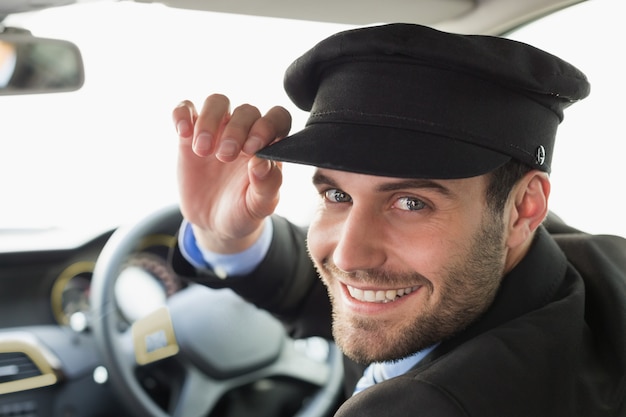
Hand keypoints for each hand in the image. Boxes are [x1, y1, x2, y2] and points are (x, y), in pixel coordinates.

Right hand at [172, 94, 290, 252]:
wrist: (214, 223)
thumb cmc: (244, 211)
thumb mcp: (259, 206)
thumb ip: (267, 185)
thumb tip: (261, 161)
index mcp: (269, 145)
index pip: (278, 118)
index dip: (267, 126)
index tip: (252, 149)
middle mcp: (246, 132)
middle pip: (246, 111)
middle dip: (235, 131)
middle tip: (225, 157)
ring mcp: (218, 130)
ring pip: (217, 102)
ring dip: (209, 121)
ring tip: (202, 151)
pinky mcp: (190, 135)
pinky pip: (186, 109)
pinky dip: (182, 114)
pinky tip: (183, 132)